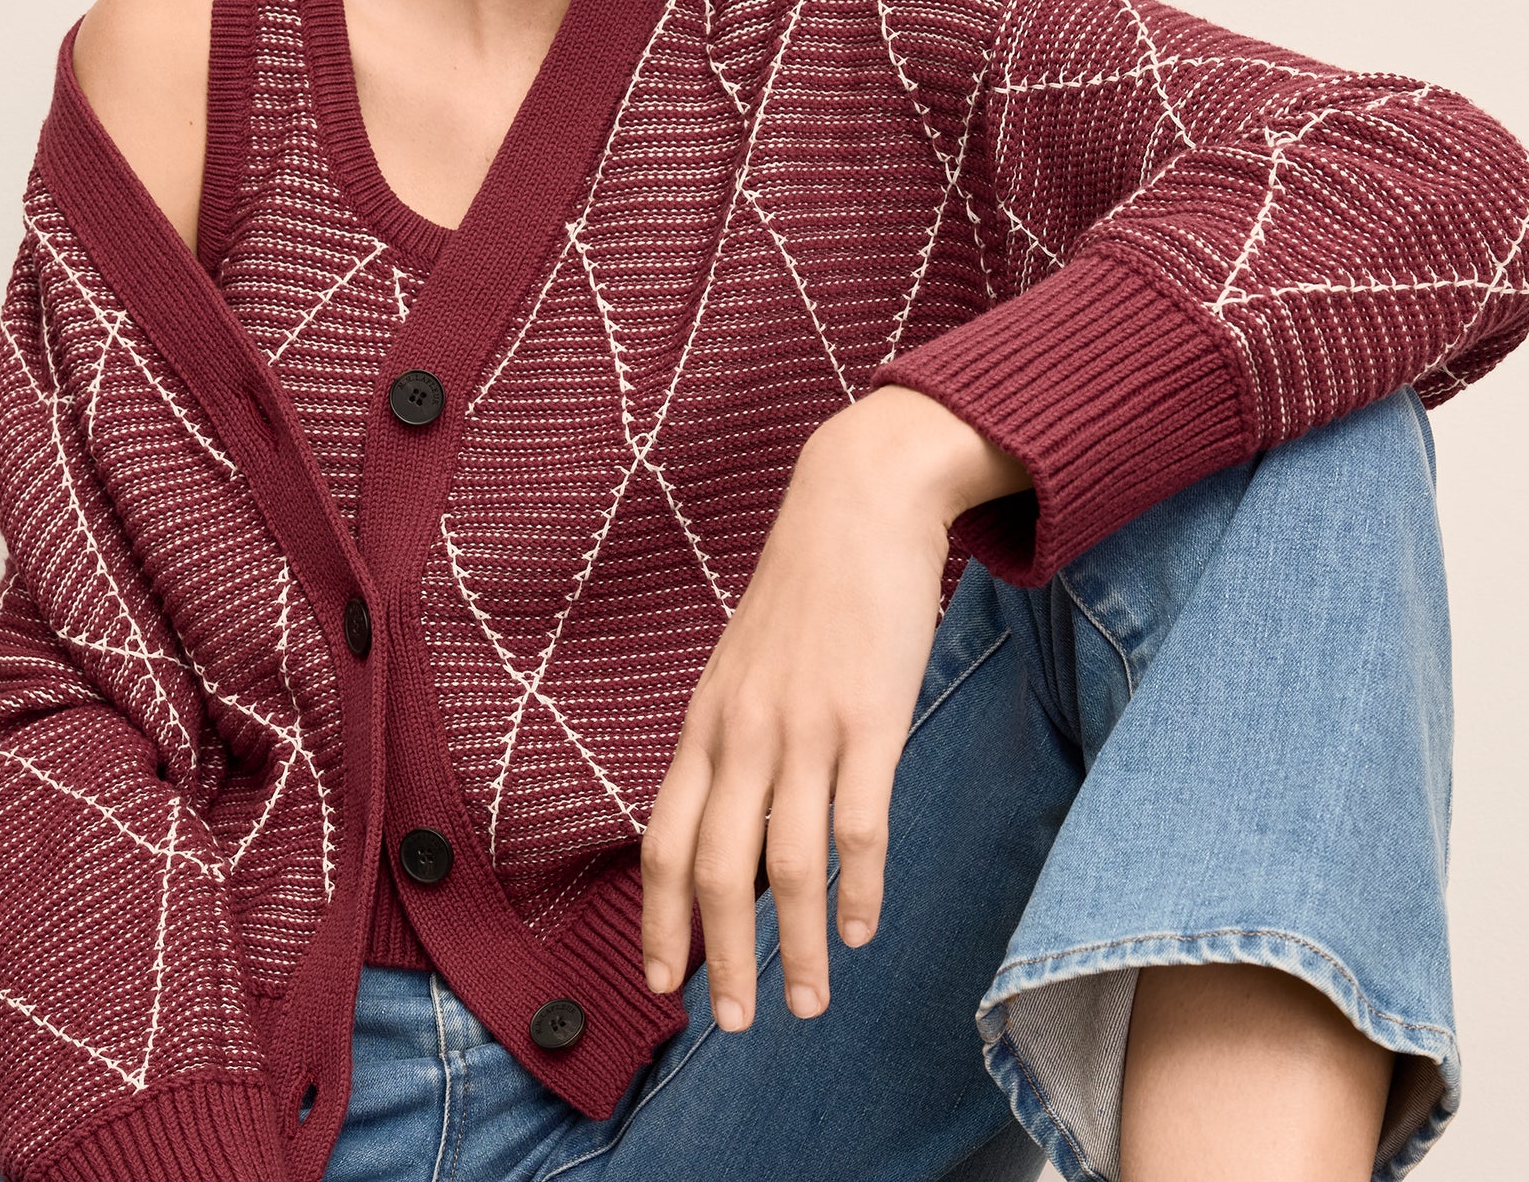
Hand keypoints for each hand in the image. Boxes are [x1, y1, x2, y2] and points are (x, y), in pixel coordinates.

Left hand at [638, 386, 1028, 1029]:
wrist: (856, 505)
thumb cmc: (804, 593)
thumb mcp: (745, 667)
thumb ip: (734, 742)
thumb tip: (734, 833)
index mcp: (706, 721)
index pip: (664, 840)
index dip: (658, 920)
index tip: (662, 983)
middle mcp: (742, 731)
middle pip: (713, 870)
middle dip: (717, 958)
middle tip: (730, 1023)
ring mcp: (806, 726)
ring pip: (785, 865)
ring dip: (791, 948)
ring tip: (806, 1003)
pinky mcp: (870, 718)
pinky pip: (857, 825)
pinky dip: (856, 889)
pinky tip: (857, 930)